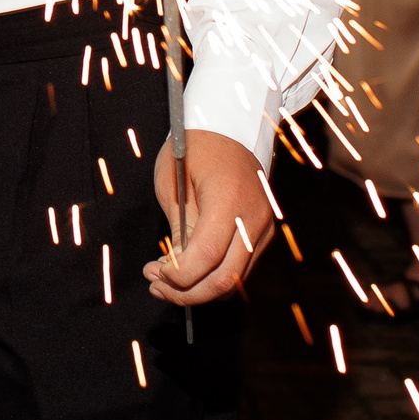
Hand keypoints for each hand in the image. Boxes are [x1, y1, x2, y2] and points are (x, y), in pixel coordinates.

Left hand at [145, 129, 271, 306]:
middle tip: (156, 286)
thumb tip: (175, 269)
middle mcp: (254, 217)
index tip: (154, 273)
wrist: (229, 126)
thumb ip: (178, 229)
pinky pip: (240, 268)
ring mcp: (264, 227)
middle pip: (225, 279)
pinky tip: (189, 271)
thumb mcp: (173, 183)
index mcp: (229, 200)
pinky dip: (214, 277)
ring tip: (165, 281)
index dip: (179, 275)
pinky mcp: (264, 233)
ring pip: (235, 281)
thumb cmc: (194, 148)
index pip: (207, 256)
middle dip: (187, 292)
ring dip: (199, 290)